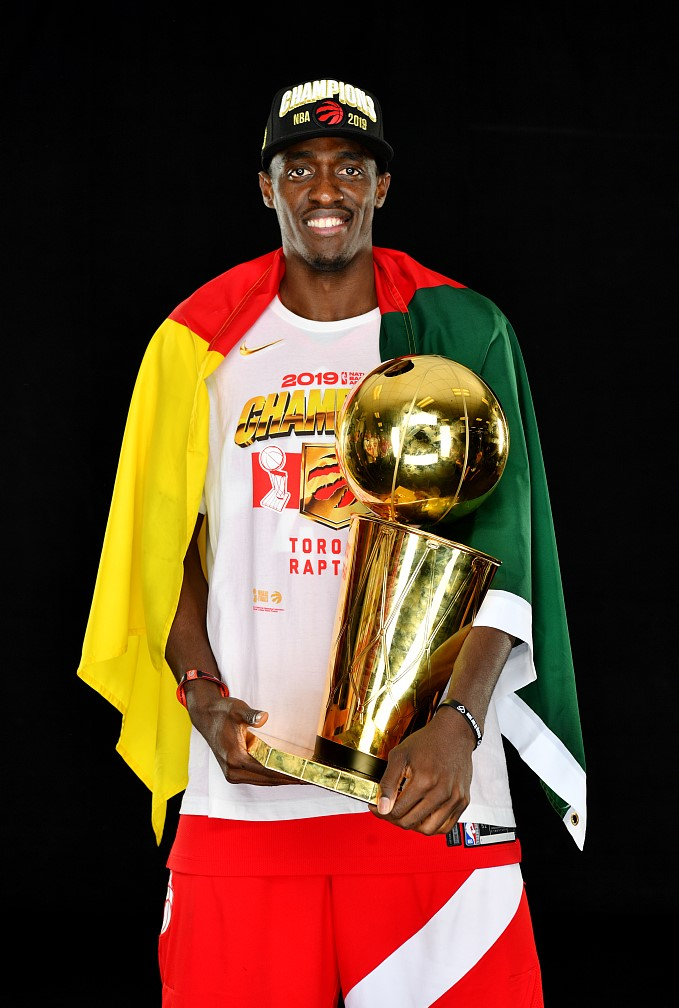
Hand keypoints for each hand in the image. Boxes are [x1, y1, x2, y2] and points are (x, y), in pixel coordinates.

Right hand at [184, 681, 298, 786]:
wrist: (206, 716)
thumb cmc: (222, 712)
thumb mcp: (237, 709)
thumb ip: (251, 715)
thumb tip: (264, 717)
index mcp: (235, 758)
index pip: (268, 770)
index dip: (289, 774)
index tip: (306, 775)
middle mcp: (233, 770)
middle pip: (268, 780)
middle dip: (290, 779)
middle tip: (312, 778)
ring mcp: (232, 774)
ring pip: (264, 781)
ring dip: (283, 780)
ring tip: (304, 778)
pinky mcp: (234, 772)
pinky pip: (258, 778)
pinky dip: (273, 777)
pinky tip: (287, 774)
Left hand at [371, 706, 476, 833]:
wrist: (454, 733)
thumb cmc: (427, 741)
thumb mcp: (400, 755)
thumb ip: (388, 782)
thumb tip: (382, 807)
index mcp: (424, 780)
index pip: (398, 811)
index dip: (382, 812)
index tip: (377, 807)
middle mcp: (442, 792)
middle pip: (411, 822)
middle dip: (394, 819)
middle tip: (388, 810)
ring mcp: (455, 799)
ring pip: (428, 830)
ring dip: (413, 825)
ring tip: (406, 813)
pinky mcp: (463, 801)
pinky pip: (446, 827)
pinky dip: (432, 826)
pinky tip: (423, 815)